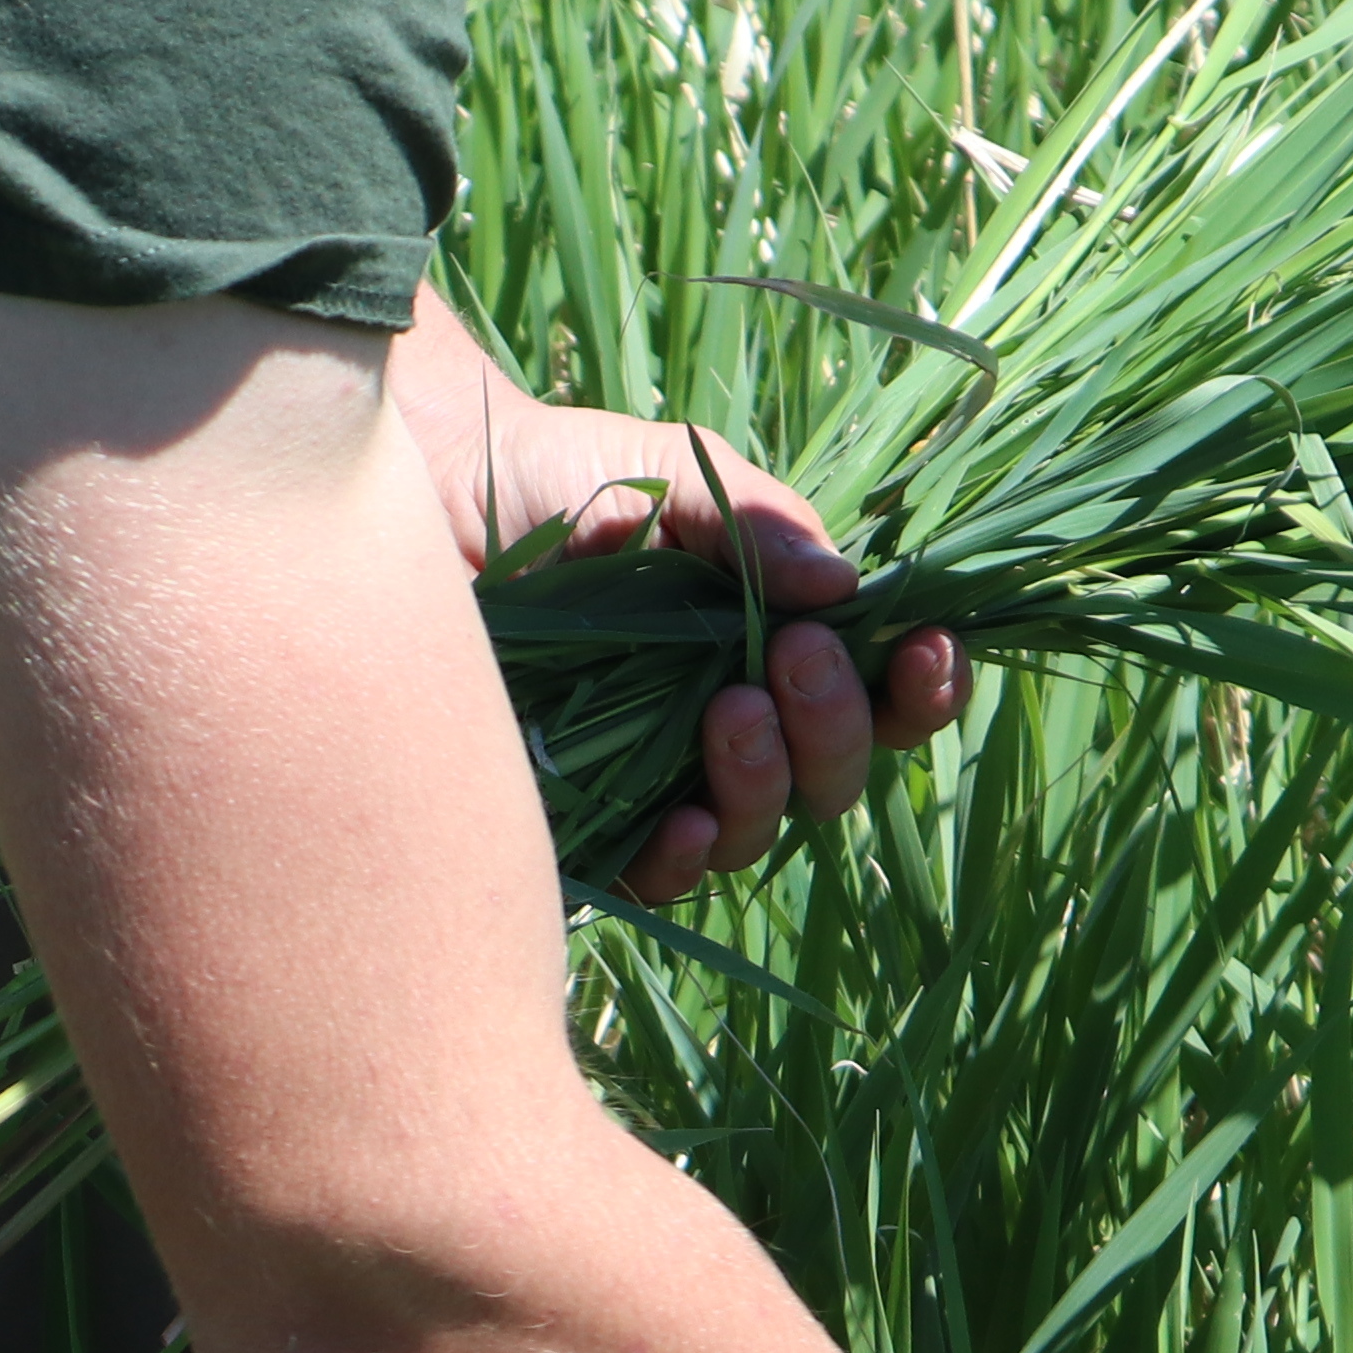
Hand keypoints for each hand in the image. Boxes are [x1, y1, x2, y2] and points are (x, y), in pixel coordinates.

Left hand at [383, 289, 968, 904]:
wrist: (422, 493)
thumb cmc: (555, 476)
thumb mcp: (671, 477)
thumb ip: (759, 525)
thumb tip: (845, 588)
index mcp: (767, 643)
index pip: (874, 694)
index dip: (916, 689)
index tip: (929, 649)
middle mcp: (723, 721)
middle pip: (829, 777)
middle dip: (835, 728)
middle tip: (793, 661)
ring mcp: (654, 775)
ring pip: (755, 830)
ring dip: (766, 781)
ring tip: (730, 711)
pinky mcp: (578, 819)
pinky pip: (655, 876)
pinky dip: (684, 857)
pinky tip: (682, 822)